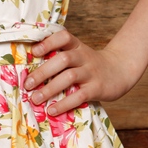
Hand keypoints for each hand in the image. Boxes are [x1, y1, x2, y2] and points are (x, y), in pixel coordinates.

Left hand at [23, 27, 140, 116]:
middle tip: (27, 84)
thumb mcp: (78, 54)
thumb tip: (30, 71)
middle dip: (42, 72)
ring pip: (69, 77)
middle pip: (62, 59)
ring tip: (35, 99)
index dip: (48, 42)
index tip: (34, 52)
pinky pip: (79, 96)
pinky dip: (64, 103)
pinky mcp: (97, 88)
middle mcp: (84, 56)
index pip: (63, 37)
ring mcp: (91, 72)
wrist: (120, 70)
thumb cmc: (90, 65)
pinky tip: (52, 110)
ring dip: (50, 89)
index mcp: (77, 46)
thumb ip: (60, 58)